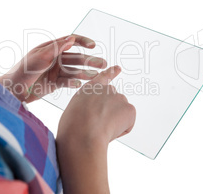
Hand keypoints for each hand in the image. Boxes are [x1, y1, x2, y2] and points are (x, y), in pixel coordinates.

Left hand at [0, 35, 106, 102]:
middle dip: (90, 60)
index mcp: (51, 48)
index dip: (83, 42)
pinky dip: (74, 83)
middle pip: (76, 57)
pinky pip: (68, 82)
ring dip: (85, 73)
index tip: (93, 46)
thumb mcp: (39, 57)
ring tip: (96, 76)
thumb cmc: (23, 70)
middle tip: (103, 64)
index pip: (70, 41)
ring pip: (74, 71)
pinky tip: (80, 85)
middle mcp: (55, 58)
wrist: (13, 90)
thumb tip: (72, 38)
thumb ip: (56, 48)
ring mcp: (56, 71)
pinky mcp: (55, 84)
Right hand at [56, 66, 135, 193]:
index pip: (102, 78)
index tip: (118, 68)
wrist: (82, 133)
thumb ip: (87, 109)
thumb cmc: (73, 128)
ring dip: (114, 124)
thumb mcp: (74, 112)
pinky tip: (110, 131)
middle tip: (97, 125)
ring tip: (101, 129)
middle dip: (110, 114)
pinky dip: (121, 130)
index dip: (111, 73)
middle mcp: (106, 89)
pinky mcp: (129, 108)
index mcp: (89, 89)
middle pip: (114, 103)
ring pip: (121, 115)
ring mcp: (119, 97)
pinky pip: (128, 124)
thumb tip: (96, 119)